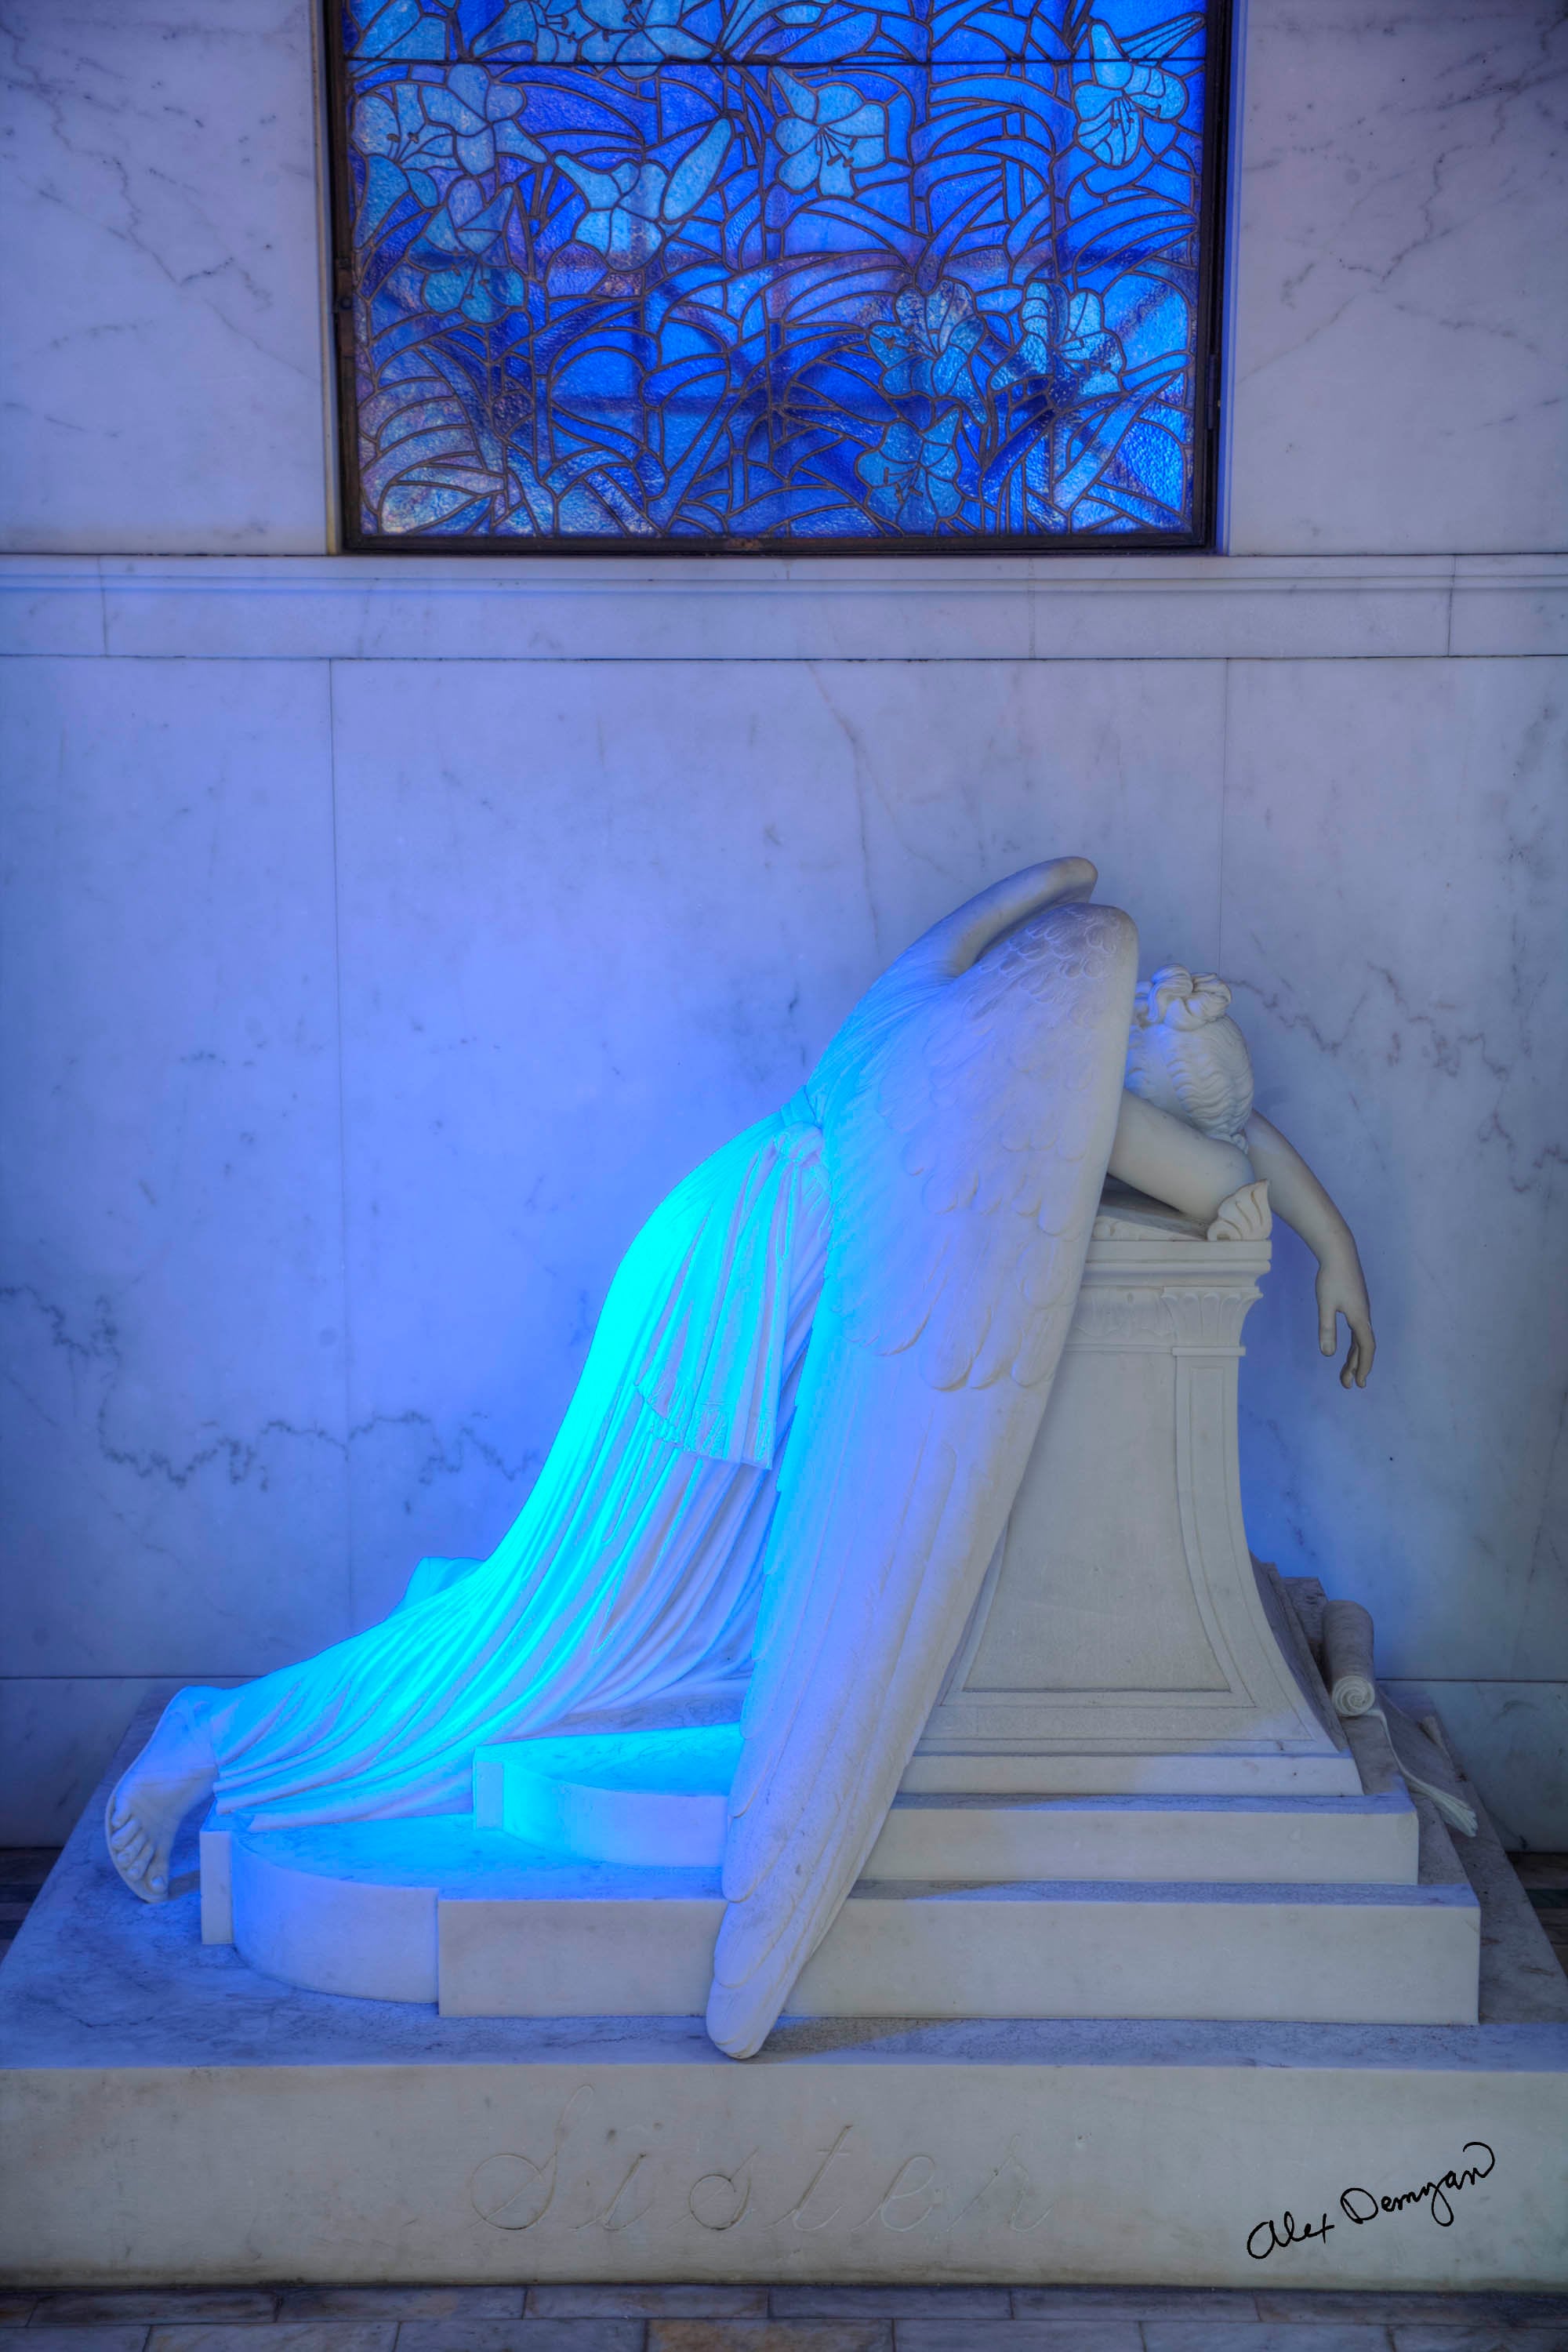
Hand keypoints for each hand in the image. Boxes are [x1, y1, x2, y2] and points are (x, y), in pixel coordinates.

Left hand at [1316, 1255, 1374, 1388]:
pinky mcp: (1356, 1304)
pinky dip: (1354, 1343)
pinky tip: (1348, 1348)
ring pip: (1360, 1339)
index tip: (1359, 1383)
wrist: (1339, 1252)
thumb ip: (1327, 1329)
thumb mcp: (1325, 1305)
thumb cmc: (1331, 1278)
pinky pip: (1358, 1330)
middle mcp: (1364, 1316)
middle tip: (1349, 1384)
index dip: (1363, 1367)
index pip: (1366, 1348)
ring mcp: (1361, 1310)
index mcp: (1359, 1318)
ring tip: (1346, 1372)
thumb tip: (1328, 1354)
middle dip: (1357, 1367)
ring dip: (1355, 1356)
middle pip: (1363, 1347)